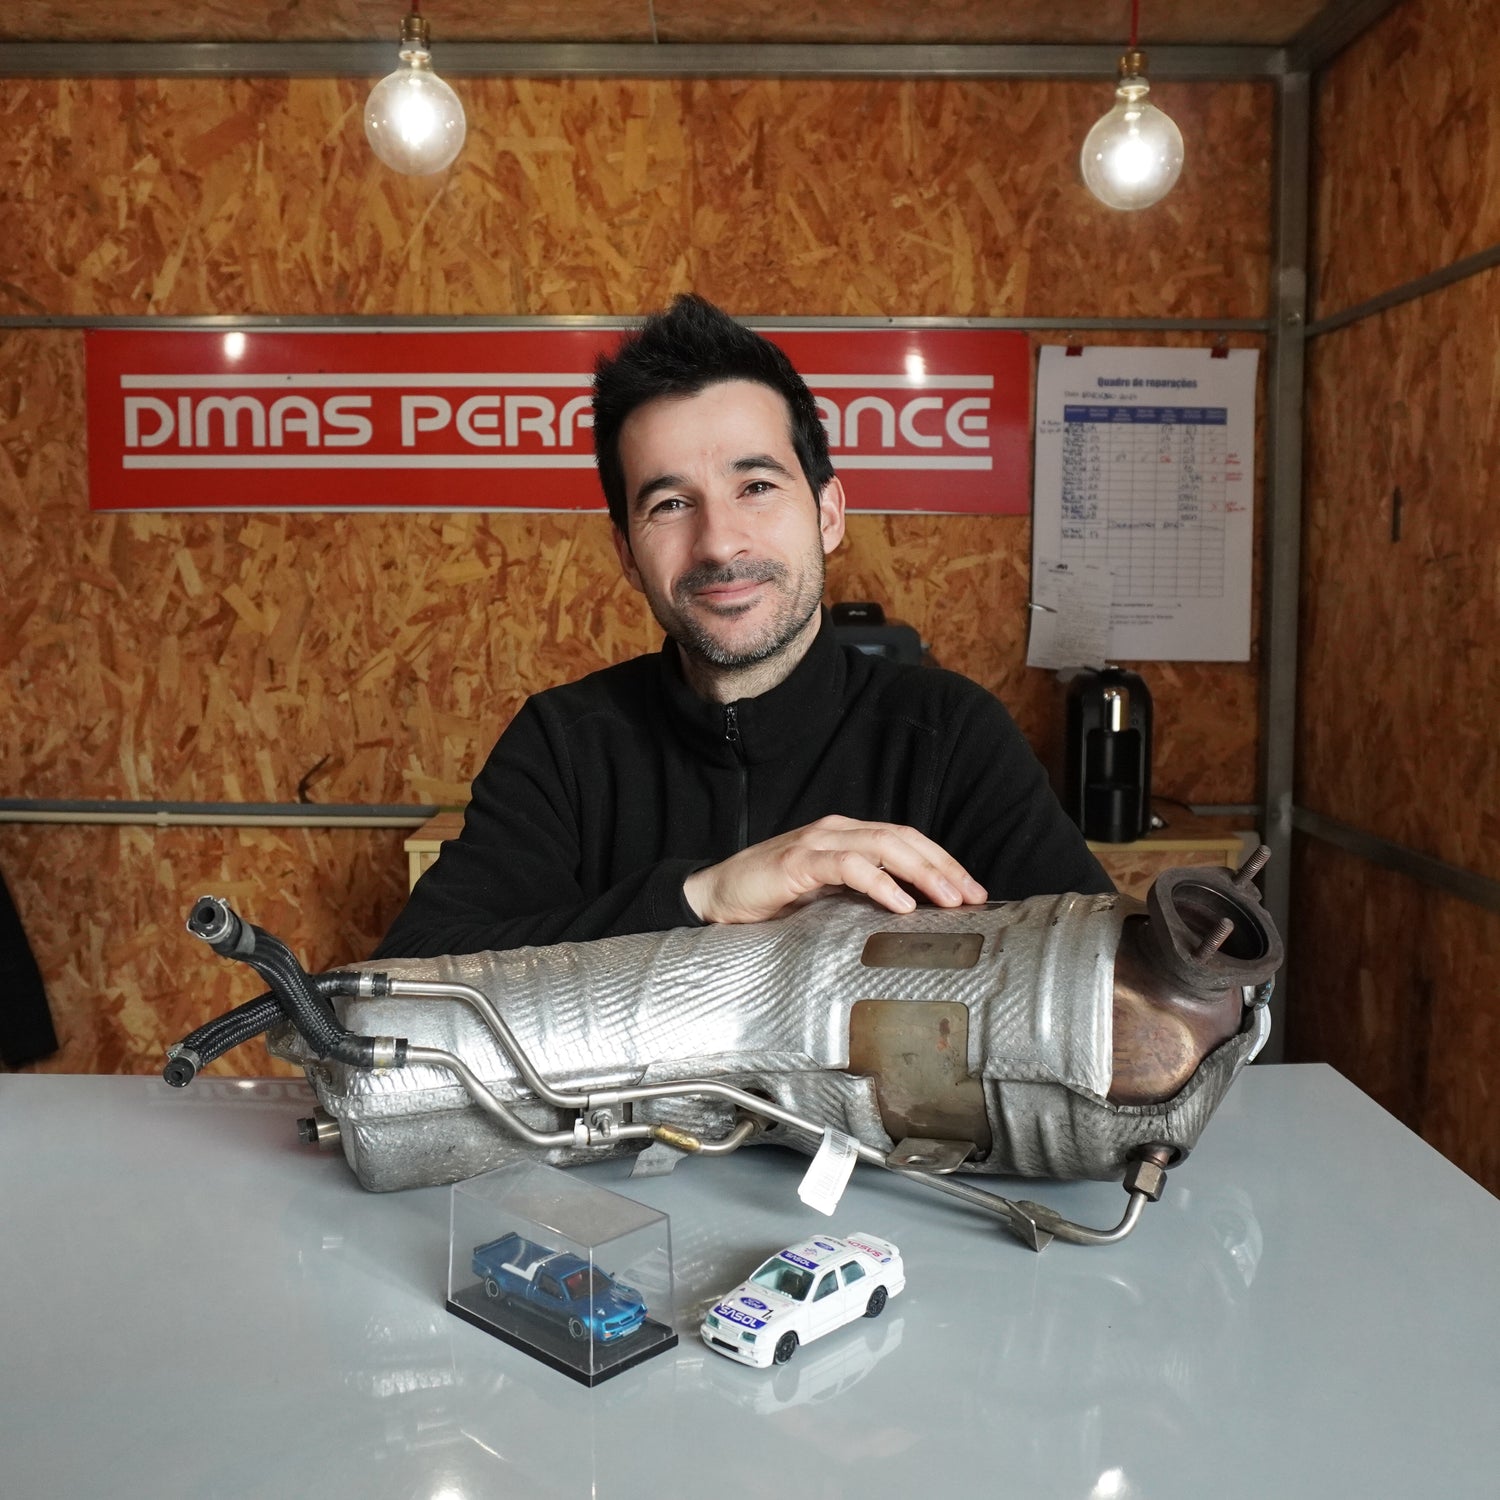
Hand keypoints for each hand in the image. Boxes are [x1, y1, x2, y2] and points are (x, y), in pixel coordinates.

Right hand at [682, 815, 987, 924]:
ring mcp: (816, 843)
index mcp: (845, 837)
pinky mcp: (797, 862)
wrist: (713, 899)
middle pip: (903, 839)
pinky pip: (848, 865)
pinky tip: (901, 903)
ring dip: (922, 872)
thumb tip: (912, 919)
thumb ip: (859, 898)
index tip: (973, 892)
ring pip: (883, 846)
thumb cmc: (769, 903)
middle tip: (974, 896)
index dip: (942, 862)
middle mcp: (835, 831)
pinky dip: (879, 882)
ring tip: (949, 899)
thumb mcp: (825, 899)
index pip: (906, 840)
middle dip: (944, 867)